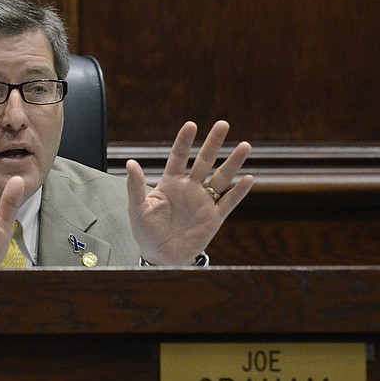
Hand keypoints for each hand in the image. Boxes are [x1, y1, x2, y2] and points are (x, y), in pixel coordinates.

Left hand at [126, 120, 253, 264]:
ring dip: (233, 163)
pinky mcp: (213, 218)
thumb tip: (130, 162)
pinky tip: (249, 179)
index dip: (184, 142)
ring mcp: (203, 202)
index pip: (178, 158)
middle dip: (213, 143)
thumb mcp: (137, 209)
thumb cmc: (146, 231)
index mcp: (169, 184)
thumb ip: (135, 186)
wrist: (160, 257)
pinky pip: (228, 202)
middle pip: (204, 161)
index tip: (191, 125)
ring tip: (245, 146)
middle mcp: (189, 188)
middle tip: (223, 124)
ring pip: (221, 178)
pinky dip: (239, 192)